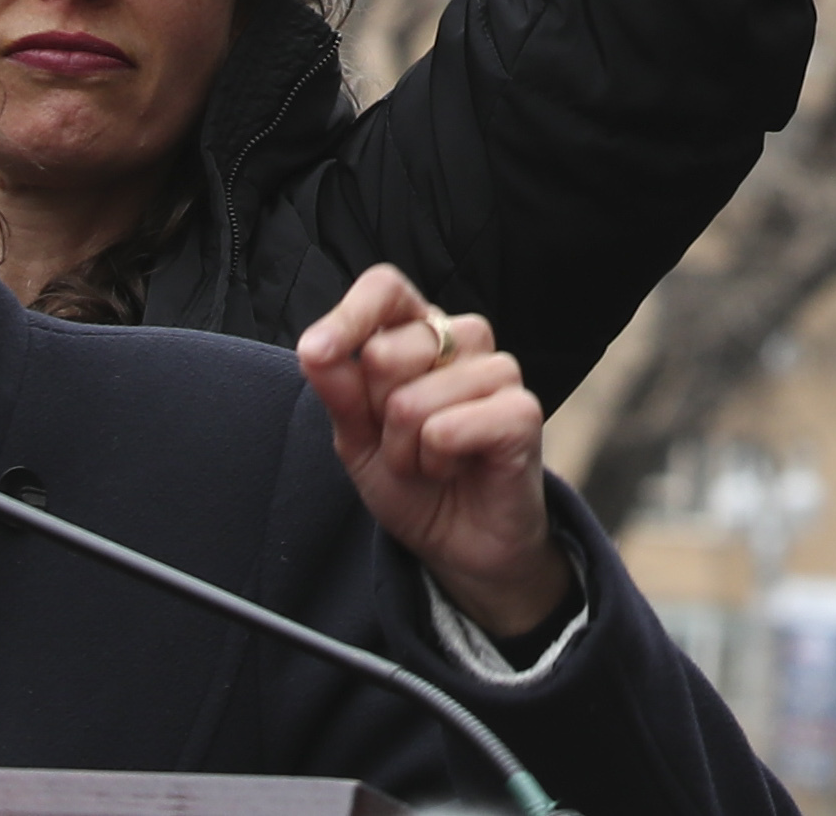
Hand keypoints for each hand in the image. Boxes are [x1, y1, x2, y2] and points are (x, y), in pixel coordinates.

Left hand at [298, 262, 570, 641]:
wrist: (461, 546)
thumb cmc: (414, 482)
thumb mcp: (357, 439)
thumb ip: (339, 390)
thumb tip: (314, 348)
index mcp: (421, 332)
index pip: (386, 289)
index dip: (348, 315)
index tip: (315, 353)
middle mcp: (464, 340)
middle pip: (386, 352)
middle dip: (376, 417)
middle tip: (401, 444)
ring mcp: (498, 372)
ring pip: (411, 402)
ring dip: (405, 452)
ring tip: (431, 462)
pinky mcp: (522, 411)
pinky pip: (447, 430)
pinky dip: (436, 462)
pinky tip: (457, 468)